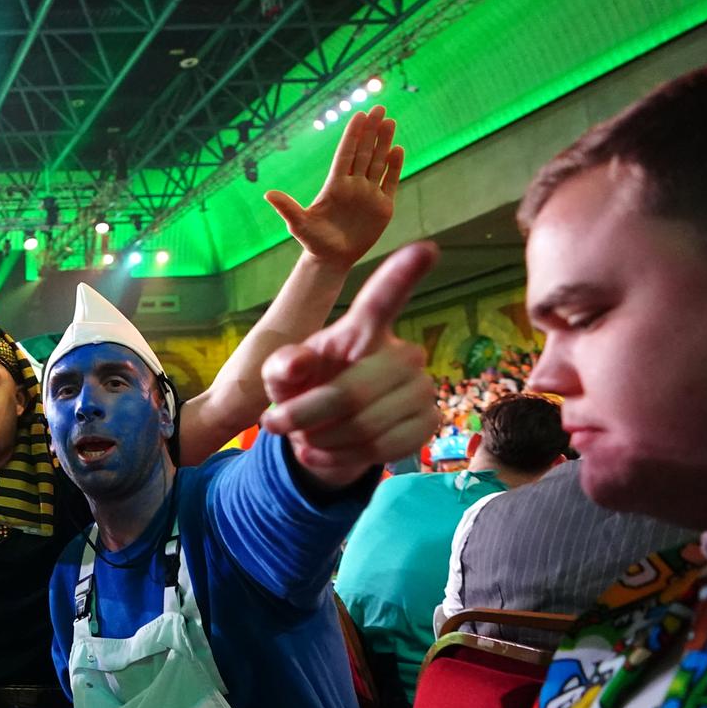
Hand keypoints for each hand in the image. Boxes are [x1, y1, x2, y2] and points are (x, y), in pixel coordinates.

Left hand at [260, 241, 441, 486]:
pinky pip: (382, 448)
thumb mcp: (280, 376)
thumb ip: (281, 366)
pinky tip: (324, 451)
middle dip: (305, 417)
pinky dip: (340, 458)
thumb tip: (298, 362)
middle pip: (351, 394)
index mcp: (363, 329)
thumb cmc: (305, 388)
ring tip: (306, 436)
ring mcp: (421, 388)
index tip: (425, 249)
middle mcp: (402, 353)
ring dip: (321, 440)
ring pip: (364, 427)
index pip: (384, 299)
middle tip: (279, 423)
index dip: (403, 275)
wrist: (324, 431)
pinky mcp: (428, 421)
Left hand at [264, 105, 403, 270]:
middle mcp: (353, 185)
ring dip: (384, 142)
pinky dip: (394, 167)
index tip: (359, 115)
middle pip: (364, 153)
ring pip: (378, 162)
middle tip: (379, 108)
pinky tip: (397, 149)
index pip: (346, 155)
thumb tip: (268, 194)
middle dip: (372, 131)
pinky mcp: (382, 206)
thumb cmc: (313, 241)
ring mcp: (368, 194)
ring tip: (389, 121)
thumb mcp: (299, 224)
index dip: (353, 135)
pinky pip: (390, 182)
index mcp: (335, 186)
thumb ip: (288, 208)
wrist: (332, 258)